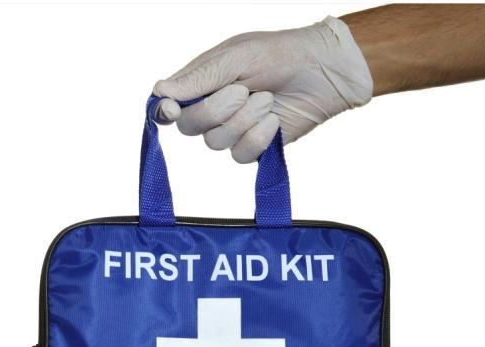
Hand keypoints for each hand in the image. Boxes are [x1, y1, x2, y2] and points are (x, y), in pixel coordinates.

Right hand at [153, 16, 372, 162]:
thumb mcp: (236, 58)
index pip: (168, 104)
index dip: (165, 112)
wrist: (325, 72)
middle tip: (243, 91)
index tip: (172, 111)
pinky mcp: (253, 146)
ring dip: (243, 120)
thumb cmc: (280, 54)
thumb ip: (199, 78)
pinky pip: (240, 155)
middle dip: (215, 111)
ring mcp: (232, 129)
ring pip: (215, 143)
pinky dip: (258, 138)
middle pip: (189, 127)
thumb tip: (160, 91)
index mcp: (201, 82)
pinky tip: (273, 121)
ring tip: (267, 99)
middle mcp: (211, 108)